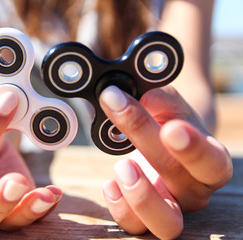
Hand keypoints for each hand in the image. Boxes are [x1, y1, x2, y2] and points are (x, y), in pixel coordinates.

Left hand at [99, 86, 231, 238]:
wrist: (163, 144)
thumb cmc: (169, 124)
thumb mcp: (169, 106)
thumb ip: (160, 99)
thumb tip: (146, 97)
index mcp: (211, 161)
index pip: (212, 162)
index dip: (194, 149)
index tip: (171, 128)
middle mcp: (194, 190)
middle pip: (181, 181)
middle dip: (148, 146)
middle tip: (121, 115)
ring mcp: (171, 208)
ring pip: (166, 223)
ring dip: (141, 195)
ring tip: (122, 165)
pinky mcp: (145, 217)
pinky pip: (135, 225)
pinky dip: (119, 207)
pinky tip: (110, 183)